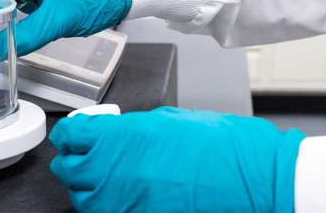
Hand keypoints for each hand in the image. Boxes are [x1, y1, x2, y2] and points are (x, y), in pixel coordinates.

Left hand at [50, 107, 304, 212]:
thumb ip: (136, 128)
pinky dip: (113, 206)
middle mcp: (116, 172)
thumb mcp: (174, 120)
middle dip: (78, 160)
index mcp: (124, 136)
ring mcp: (124, 203)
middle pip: (69, 169)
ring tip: (115, 180)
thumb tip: (116, 134)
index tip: (77, 133)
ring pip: (84, 200)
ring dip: (92, 188)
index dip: (73, 132)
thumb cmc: (225, 147)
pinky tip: (130, 198)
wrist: (256, 180)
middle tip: (94, 155)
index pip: (71, 134)